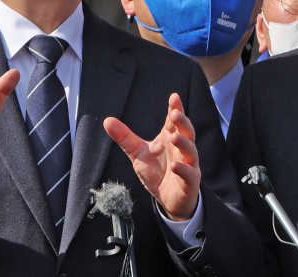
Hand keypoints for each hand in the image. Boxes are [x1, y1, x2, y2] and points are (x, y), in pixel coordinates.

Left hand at [104, 93, 199, 220]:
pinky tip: (174, 166)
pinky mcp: (190, 181)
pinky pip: (189, 173)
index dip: (175, 108)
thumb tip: (106, 120)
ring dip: (183, 143)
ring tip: (172, 137)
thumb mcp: (137, 154)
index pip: (174, 121)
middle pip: (186, 131)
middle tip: (175, 113)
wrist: (168, 201)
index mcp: (169, 138)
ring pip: (190, 150)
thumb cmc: (156, 172)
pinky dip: (183, 169)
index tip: (174, 97)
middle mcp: (181, 148)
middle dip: (182, 122)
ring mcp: (188, 164)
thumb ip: (125, 137)